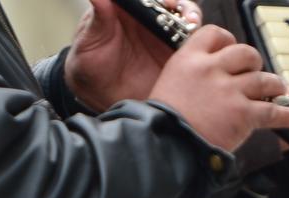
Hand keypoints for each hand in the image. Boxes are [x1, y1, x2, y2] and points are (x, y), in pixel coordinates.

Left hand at [66, 0, 202, 111]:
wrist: (97, 97)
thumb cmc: (89, 65)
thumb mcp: (90, 39)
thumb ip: (99, 15)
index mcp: (131, 10)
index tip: (166, 2)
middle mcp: (150, 22)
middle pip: (174, 6)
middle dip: (183, 7)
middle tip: (184, 14)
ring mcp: (164, 39)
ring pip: (187, 23)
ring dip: (193, 21)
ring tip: (192, 26)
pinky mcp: (174, 58)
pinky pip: (192, 48)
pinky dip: (199, 45)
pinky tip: (195, 48)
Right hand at [147, 28, 288, 152]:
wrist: (163, 149)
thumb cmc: (161, 125)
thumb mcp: (167, 88)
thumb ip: (189, 78)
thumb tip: (205, 81)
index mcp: (189, 60)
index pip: (215, 35)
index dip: (228, 42)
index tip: (232, 51)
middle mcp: (211, 70)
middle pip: (245, 53)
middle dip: (254, 63)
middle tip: (255, 74)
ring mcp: (228, 91)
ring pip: (263, 79)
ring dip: (274, 86)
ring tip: (278, 92)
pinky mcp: (242, 114)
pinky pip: (271, 111)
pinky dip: (285, 114)